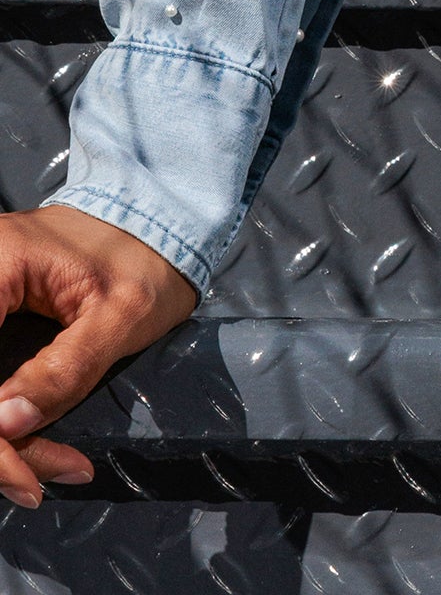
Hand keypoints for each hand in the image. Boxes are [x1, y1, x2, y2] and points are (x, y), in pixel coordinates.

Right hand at [0, 207, 196, 505]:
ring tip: (48, 466)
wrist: (156, 228)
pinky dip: (3, 421)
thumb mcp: (121, 316)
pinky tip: (34, 443)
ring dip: (1, 440)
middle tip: (36, 481)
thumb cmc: (145, 260)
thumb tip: (5, 424)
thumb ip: (64, 369)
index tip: (21, 475)